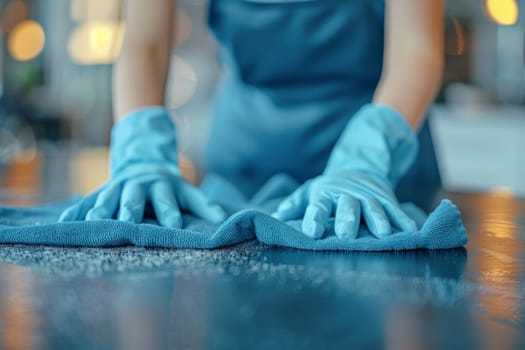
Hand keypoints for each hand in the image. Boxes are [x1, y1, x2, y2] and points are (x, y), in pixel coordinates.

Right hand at [59, 107, 225, 226]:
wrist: (143, 160)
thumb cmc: (169, 185)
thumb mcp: (186, 190)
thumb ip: (203, 204)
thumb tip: (222, 218)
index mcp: (162, 186)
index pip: (168, 200)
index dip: (171, 211)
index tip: (174, 224)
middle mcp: (139, 186)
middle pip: (135, 197)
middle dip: (131, 208)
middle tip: (129, 221)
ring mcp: (119, 187)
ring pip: (109, 197)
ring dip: (101, 209)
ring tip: (93, 221)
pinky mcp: (103, 190)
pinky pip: (89, 200)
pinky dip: (77, 210)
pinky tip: (65, 221)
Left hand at [272, 169, 416, 238]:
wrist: (358, 169)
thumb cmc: (329, 189)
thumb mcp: (309, 191)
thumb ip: (293, 204)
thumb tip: (276, 216)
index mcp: (325, 194)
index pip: (317, 205)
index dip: (314, 217)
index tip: (311, 232)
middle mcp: (348, 195)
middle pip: (347, 206)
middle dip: (347, 219)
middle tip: (347, 235)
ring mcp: (369, 196)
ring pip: (374, 208)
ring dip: (379, 221)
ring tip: (383, 235)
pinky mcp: (387, 199)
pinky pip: (396, 210)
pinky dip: (404, 220)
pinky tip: (411, 232)